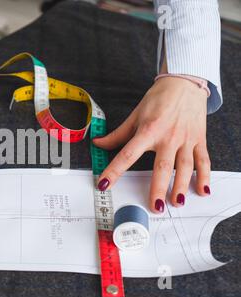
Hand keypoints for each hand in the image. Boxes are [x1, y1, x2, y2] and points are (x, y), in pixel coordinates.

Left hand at [93, 77, 209, 212]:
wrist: (184, 83)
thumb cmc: (159, 99)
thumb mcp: (135, 115)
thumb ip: (117, 134)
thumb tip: (99, 144)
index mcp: (148, 131)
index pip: (127, 154)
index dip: (114, 170)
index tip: (104, 184)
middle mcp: (168, 137)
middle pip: (162, 166)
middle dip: (158, 187)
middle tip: (155, 206)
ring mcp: (185, 139)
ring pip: (185, 166)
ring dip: (182, 185)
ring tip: (177, 201)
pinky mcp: (199, 140)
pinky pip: (203, 160)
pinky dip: (205, 176)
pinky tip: (202, 190)